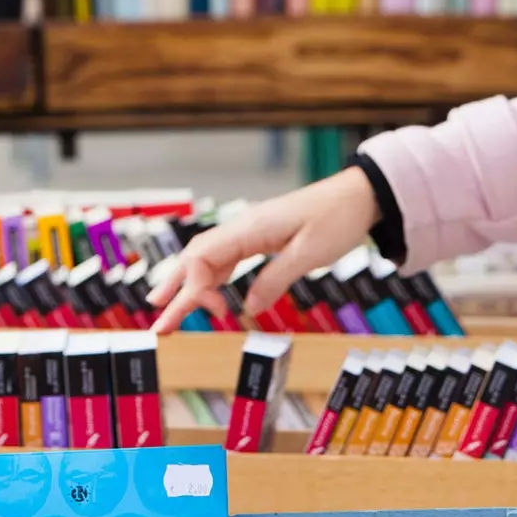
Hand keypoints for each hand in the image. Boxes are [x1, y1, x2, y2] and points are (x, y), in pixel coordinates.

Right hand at [148, 167, 378, 333]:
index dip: (196, 287)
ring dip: (188, 284)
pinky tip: (208, 294)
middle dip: (175, 289)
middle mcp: (243, 228)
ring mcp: (250, 231)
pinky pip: (227, 258)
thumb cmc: (337, 218)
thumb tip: (248, 308)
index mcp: (250, 228)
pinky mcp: (261, 237)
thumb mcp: (310, 254)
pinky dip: (212, 277)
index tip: (216, 313)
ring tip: (168, 310)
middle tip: (157, 322)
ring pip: (208, 259)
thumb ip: (276, 280)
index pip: (203, 257)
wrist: (358, 195)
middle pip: (196, 258)